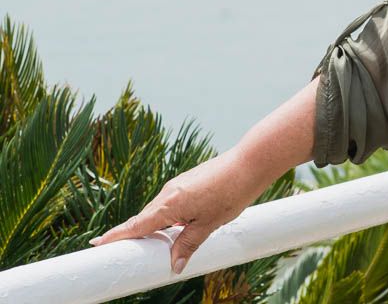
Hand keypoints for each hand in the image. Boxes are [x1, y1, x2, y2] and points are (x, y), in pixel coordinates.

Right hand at [89, 150, 263, 274]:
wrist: (249, 163)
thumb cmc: (231, 192)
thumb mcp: (209, 225)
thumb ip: (188, 245)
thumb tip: (174, 266)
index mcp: (169, 204)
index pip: (136, 225)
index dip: (116, 236)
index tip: (96, 243)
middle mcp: (168, 192)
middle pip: (144, 219)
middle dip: (133, 235)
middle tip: (117, 251)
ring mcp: (177, 185)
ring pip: (158, 211)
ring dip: (152, 226)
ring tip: (148, 245)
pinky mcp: (186, 182)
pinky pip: (168, 203)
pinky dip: (165, 216)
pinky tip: (173, 226)